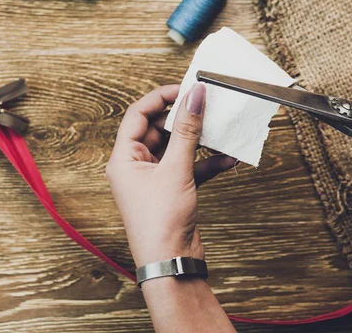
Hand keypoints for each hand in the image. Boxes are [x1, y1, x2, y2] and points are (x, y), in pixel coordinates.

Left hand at [106, 83, 235, 266]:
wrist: (171, 263)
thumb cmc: (161, 222)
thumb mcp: (175, 170)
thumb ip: (187, 131)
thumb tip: (194, 96)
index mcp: (124, 158)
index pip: (138, 114)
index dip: (161, 97)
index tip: (186, 88)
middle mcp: (136, 166)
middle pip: (159, 129)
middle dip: (184, 118)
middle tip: (207, 105)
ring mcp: (155, 178)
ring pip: (177, 148)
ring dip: (199, 141)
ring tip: (221, 129)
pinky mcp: (172, 190)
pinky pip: (190, 167)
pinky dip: (207, 162)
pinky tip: (227, 158)